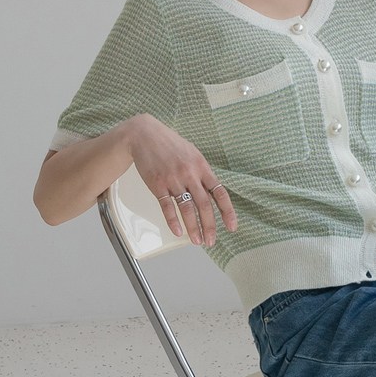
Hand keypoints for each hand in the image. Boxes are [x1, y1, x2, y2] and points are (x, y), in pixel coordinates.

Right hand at [128, 114, 238, 245]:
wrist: (144, 135)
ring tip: (197, 241)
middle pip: (204, 205)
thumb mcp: (192, 153)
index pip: (219, 192)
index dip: (227, 211)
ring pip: (186, 209)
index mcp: (202, 167)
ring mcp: (173, 180)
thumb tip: (213, 191)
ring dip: (193, 227)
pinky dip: (173, 220)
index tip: (232, 227)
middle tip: (211, 241)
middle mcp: (190, 174)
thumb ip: (203, 172)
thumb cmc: (170, 144)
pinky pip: (167, 206)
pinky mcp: (158, 184)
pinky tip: (178, 231)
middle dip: (209, 226)